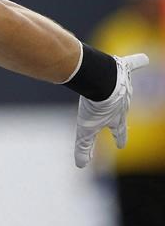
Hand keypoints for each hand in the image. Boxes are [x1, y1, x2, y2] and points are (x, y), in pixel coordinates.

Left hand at [74, 53, 149, 167]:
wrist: (102, 82)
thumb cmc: (95, 106)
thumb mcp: (86, 129)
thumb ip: (84, 147)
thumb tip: (80, 166)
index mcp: (115, 117)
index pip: (118, 131)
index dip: (119, 139)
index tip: (120, 145)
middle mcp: (123, 103)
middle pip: (121, 109)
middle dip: (119, 113)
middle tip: (118, 114)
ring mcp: (124, 86)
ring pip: (126, 89)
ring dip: (123, 89)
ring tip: (120, 88)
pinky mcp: (123, 69)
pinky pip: (134, 64)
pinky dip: (139, 62)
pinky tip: (145, 59)